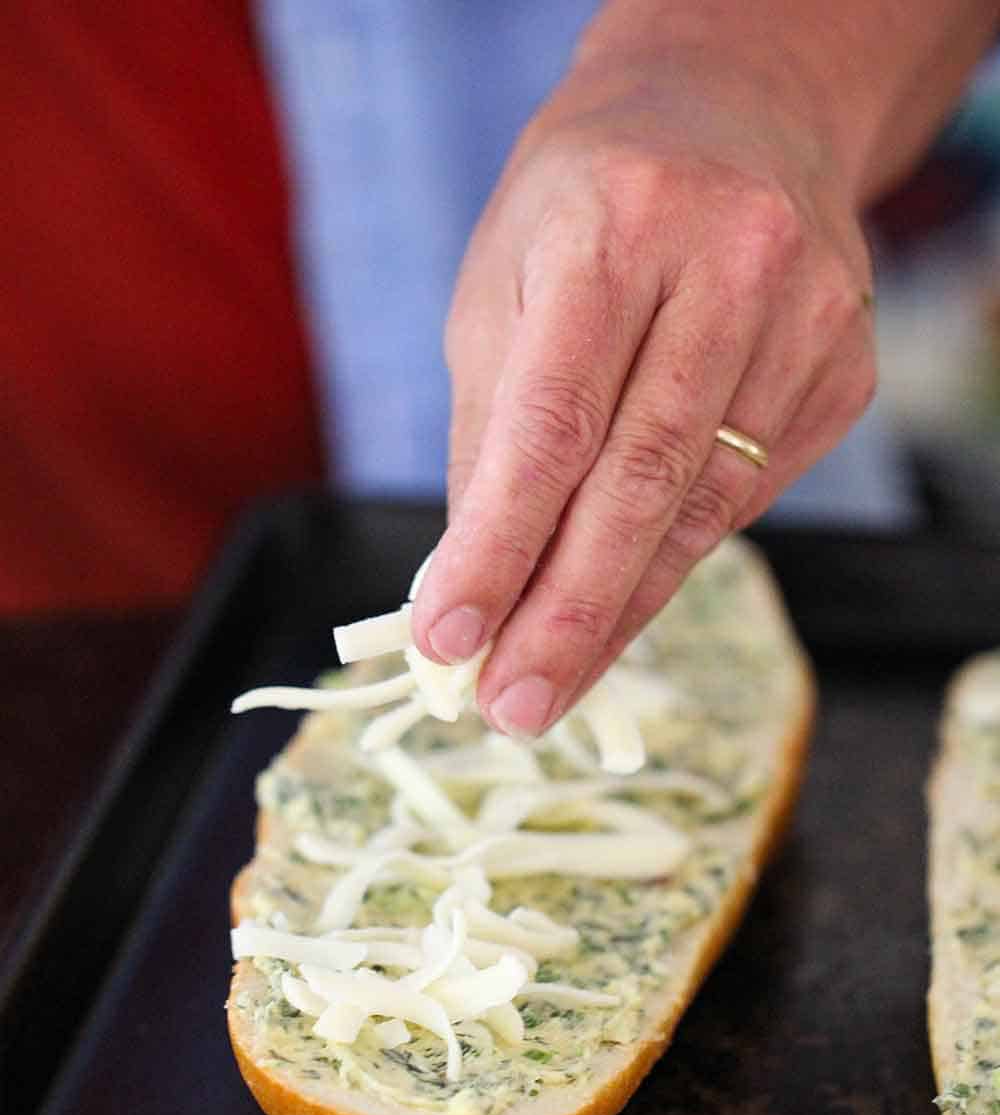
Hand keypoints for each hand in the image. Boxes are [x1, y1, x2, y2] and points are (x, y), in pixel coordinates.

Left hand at [410, 43, 875, 736]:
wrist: (733, 118)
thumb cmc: (585, 211)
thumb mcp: (502, 290)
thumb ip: (488, 437)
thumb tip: (470, 591)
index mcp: (613, 229)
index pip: (552, 425)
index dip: (500, 546)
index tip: (448, 640)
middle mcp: (727, 266)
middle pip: (641, 483)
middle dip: (567, 616)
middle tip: (510, 708)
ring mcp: (806, 319)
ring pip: (704, 510)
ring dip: (619, 613)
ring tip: (550, 684)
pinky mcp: (844, 370)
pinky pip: (747, 499)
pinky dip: (674, 562)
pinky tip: (622, 601)